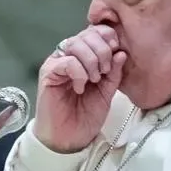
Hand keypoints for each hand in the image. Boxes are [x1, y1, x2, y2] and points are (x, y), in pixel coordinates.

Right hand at [33, 25, 126, 152]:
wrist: (70, 138)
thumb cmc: (86, 115)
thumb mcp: (107, 92)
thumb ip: (114, 72)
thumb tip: (121, 52)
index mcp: (85, 56)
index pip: (95, 32)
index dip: (108, 37)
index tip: (116, 52)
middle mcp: (70, 55)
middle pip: (86, 34)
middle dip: (102, 51)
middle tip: (105, 72)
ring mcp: (58, 63)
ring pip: (76, 44)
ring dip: (91, 61)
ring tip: (94, 80)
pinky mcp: (48, 73)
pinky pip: (67, 61)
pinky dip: (79, 72)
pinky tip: (80, 87)